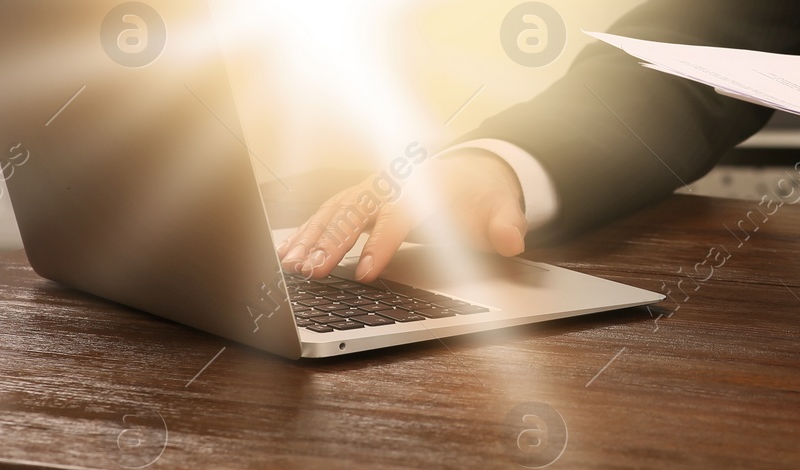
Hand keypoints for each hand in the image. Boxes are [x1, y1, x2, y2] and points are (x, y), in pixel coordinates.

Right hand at [276, 150, 527, 281]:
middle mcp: (393, 184)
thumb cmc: (482, 197)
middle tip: (313, 273)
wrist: (472, 171)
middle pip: (357, 211)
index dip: (381, 244)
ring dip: (311, 238)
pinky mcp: (359, 197)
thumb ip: (507, 225)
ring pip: (335, 210)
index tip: (366, 272)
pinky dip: (307, 233)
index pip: (399, 216)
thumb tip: (512, 240)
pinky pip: (328, 214)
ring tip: (290, 267)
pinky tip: (287, 255)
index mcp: (425, 188)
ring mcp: (372, 188)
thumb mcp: (503, 210)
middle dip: (333, 242)